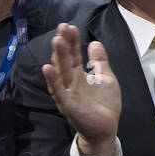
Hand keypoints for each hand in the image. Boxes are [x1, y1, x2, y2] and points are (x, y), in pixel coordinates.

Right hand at [42, 24, 120, 155]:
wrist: (106, 129)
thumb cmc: (104, 105)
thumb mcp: (106, 78)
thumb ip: (100, 62)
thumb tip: (94, 42)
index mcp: (79, 76)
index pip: (73, 55)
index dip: (72, 41)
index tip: (70, 26)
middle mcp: (71, 83)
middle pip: (65, 60)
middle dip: (64, 44)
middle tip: (62, 27)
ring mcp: (68, 94)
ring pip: (61, 73)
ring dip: (58, 57)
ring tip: (56, 40)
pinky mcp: (68, 105)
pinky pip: (59, 92)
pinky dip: (53, 80)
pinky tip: (47, 68)